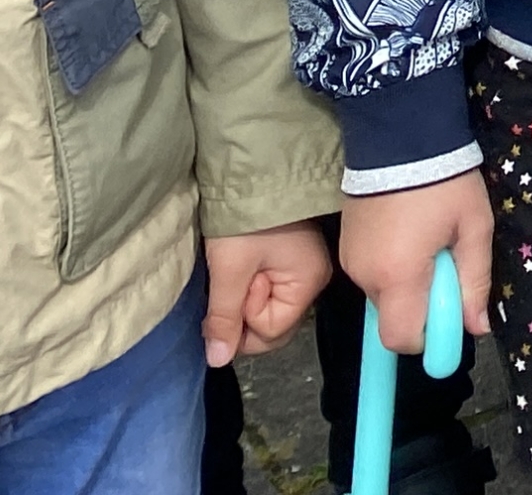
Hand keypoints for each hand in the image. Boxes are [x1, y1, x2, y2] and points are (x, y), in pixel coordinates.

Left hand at [203, 220, 332, 365]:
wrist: (252, 171)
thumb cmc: (245, 220)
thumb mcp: (229, 269)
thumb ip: (225, 318)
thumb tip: (218, 361)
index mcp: (308, 282)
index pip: (271, 331)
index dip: (244, 318)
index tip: (236, 285)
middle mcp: (313, 280)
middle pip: (274, 326)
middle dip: (244, 314)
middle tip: (231, 282)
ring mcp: (303, 270)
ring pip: (268, 310)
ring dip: (244, 300)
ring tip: (235, 271)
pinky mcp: (290, 261)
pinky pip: (268, 292)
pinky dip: (248, 287)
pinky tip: (239, 270)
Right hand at [341, 171, 493, 353]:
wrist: (399, 133)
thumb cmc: (444, 182)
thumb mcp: (474, 228)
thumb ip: (474, 282)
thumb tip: (477, 329)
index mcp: (397, 276)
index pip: (401, 339)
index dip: (429, 337)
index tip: (450, 312)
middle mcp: (365, 276)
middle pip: (394, 317)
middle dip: (423, 304)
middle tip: (446, 262)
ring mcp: (350, 261)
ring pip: (384, 296)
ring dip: (409, 283)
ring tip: (428, 239)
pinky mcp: (345, 247)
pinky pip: (372, 275)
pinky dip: (393, 267)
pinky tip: (409, 232)